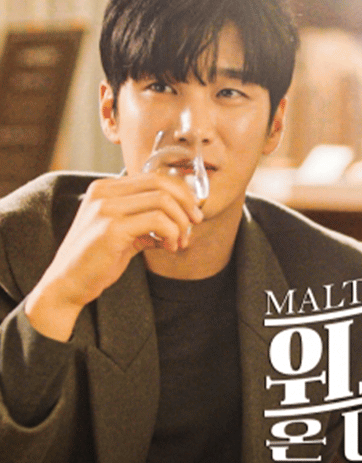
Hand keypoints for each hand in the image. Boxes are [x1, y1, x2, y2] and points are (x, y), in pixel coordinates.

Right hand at [24, 172, 203, 341]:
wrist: (66, 286)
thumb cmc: (96, 260)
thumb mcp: (122, 231)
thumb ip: (146, 219)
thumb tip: (183, 217)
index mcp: (105, 188)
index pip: (155, 177)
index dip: (181, 192)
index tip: (192, 211)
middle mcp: (104, 192)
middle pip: (162, 183)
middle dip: (186, 203)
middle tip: (195, 222)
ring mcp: (106, 208)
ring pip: (163, 201)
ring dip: (180, 223)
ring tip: (179, 242)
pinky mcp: (111, 228)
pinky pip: (158, 221)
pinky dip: (172, 233)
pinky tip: (169, 247)